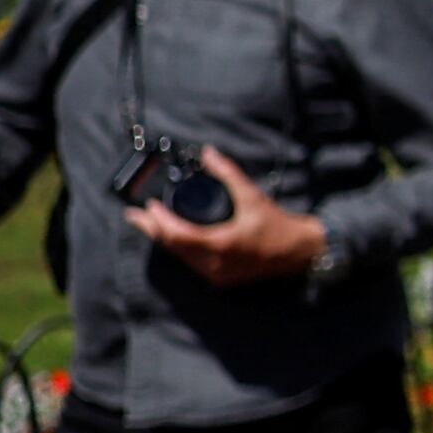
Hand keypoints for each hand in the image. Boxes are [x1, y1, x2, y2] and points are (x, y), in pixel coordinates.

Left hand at [130, 149, 326, 286]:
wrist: (299, 252)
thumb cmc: (277, 226)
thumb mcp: (252, 197)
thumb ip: (228, 173)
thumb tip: (209, 153)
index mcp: (220, 245)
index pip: (176, 235)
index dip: (158, 221)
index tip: (148, 205)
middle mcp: (214, 264)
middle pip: (172, 247)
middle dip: (151, 229)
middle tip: (133, 215)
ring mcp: (216, 274)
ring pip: (179, 257)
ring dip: (163, 239)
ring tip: (148, 224)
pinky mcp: (220, 278)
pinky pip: (191, 263)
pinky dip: (179, 249)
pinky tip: (173, 238)